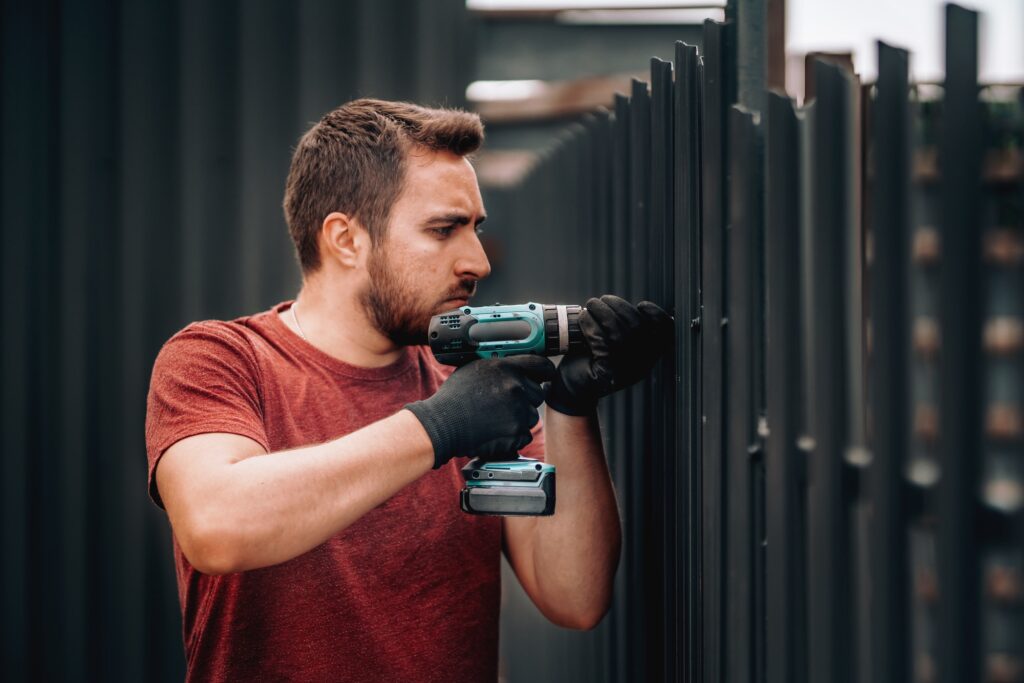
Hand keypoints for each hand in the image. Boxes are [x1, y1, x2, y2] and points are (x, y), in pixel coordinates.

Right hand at [405, 355, 556, 467]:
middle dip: (526, 399)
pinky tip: (496, 432)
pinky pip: (524, 435)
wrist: (443, 424)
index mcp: (507, 368)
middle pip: (537, 393)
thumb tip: (513, 367)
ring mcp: (517, 410)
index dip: (546, 371)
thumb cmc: (453, 397)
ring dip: (519, 419)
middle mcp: (516, 387)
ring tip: (496, 419)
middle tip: (507, 405)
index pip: (541, 365)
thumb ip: (498, 366)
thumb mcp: (474, 369)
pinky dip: (514, 436)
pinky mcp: (516, 432)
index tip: (547, 375)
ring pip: (531, 416)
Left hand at [545, 295, 672, 415]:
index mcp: (647, 356)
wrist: (572, 387)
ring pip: (619, 334)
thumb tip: (625, 306)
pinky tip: (584, 318)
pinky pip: (601, 342)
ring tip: (592, 305)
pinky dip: (591, 325)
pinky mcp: (605, 373)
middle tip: (602, 300)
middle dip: (620, 307)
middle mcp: (641, 365)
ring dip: (604, 313)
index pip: (666, 334)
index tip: (641, 305)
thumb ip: (625, 326)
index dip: (657, 316)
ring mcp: (624, 371)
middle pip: (638, 328)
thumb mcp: (615, 341)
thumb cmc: (592, 358)